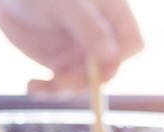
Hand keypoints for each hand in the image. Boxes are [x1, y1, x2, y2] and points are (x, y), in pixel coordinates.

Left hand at [0, 0, 143, 88]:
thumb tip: (111, 57)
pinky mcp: (57, 63)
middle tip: (60, 82)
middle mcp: (100, 37)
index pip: (131, 45)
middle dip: (86, 81)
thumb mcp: (68, 6)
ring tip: (39, 87)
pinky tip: (32, 86)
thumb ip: (90, 29)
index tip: (96, 65)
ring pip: (82, 82)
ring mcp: (78, 52)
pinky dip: (46, 91)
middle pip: (106, 70)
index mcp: (113, 15)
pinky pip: (59, 85)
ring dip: (63, 90)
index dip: (119, 60)